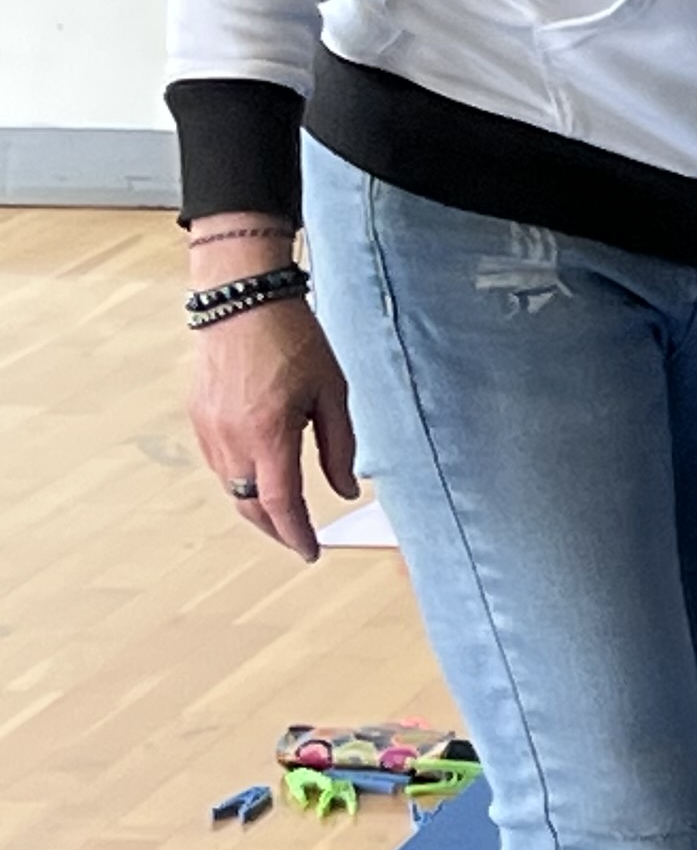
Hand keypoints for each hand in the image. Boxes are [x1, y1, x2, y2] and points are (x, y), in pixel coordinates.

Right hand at [187, 289, 357, 561]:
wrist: (240, 297)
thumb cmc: (293, 339)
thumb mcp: (332, 394)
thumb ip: (338, 448)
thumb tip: (344, 491)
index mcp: (268, 433)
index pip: (280, 503)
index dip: (297, 534)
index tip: (312, 552)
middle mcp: (230, 436)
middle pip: (249, 504)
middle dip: (275, 529)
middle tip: (300, 540)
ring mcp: (208, 426)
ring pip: (230, 486)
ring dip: (255, 505)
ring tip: (283, 513)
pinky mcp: (198, 414)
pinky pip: (218, 462)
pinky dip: (239, 479)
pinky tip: (259, 477)